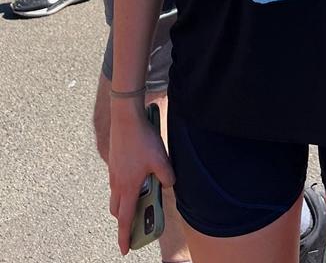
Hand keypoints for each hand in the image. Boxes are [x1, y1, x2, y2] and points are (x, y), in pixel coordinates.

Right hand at [109, 107, 175, 255]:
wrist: (126, 118)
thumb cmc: (142, 140)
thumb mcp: (161, 159)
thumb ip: (167, 176)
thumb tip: (169, 184)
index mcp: (127, 187)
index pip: (124, 219)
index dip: (124, 236)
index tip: (124, 249)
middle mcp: (117, 183)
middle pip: (118, 209)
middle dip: (125, 219)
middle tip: (136, 222)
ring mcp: (113, 172)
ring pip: (117, 194)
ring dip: (125, 201)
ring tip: (140, 198)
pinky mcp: (114, 161)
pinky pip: (118, 181)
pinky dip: (125, 186)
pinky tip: (138, 176)